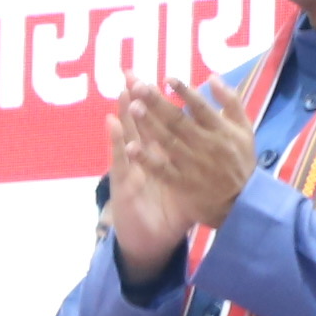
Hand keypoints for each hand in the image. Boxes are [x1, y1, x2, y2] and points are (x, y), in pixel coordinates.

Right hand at [103, 94, 189, 275]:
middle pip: (139, 124)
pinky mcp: (122, 185)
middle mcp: (141, 160)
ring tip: (122, 89)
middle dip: (136, 99)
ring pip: (126, 136)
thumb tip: (203, 141)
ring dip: (124, 112)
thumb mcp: (182, 188)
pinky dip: (116, 142)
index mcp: (157, 158)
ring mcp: (130, 170)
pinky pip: (120, 161)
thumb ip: (189, 166)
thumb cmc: (168, 215)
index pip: (156, 124)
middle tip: (132, 74)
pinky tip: (111, 124)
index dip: (154, 103)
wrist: (149, 242)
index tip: (153, 79)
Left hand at [127, 79, 259, 234]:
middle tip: (138, 87)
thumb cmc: (241, 160)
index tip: (167, 79)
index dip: (184, 92)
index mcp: (221, 130)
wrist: (243, 201)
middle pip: (178, 120)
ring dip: (149, 124)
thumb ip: (231, 101)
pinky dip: (146, 160)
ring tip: (133, 108)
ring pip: (168, 141)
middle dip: (157, 102)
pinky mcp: (182, 183)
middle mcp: (206, 144)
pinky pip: (162, 170)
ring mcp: (193, 164)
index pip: (200, 107)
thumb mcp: (245, 129)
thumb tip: (212, 77)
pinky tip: (130, 148)